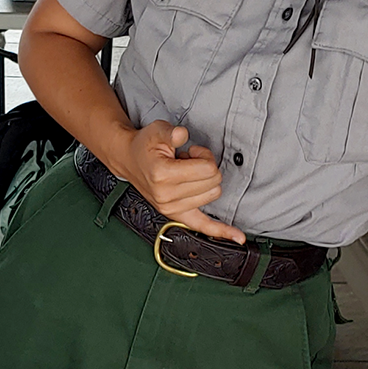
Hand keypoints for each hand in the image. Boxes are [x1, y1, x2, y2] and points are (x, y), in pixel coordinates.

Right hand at [115, 120, 244, 243]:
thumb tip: (182, 135)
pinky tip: (238, 238)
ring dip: (205, 182)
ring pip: (213, 195)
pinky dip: (222, 231)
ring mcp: (171, 208)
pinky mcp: (175, 215)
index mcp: (163, 175)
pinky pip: (203, 226)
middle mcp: (166, 196)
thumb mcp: (157, 130)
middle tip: (189, 161)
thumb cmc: (145, 147)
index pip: (207, 169)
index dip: (203, 155)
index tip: (191, 152)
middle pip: (214, 181)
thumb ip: (171, 132)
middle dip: (207, 166)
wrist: (129, 161)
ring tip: (187, 174)